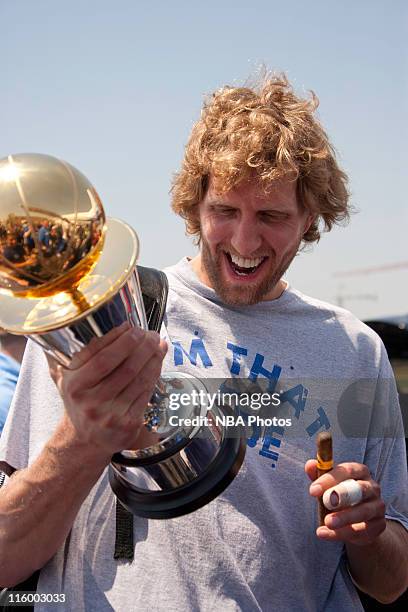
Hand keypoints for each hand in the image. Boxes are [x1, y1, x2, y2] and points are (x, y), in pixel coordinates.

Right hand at [48, 322, 167, 459]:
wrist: (85, 440)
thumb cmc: (79, 401)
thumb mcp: (66, 378)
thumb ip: (72, 353)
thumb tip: (93, 326)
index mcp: (74, 385)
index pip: (102, 356)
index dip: (120, 339)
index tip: (131, 326)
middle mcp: (91, 401)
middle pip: (126, 367)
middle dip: (143, 346)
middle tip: (150, 333)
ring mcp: (110, 415)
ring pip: (140, 379)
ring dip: (153, 358)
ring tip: (158, 344)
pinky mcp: (128, 424)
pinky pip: (146, 393)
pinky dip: (155, 374)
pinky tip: (158, 363)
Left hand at [305, 460, 385, 544]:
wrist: (358, 520)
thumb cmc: (339, 495)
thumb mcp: (328, 484)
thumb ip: (318, 474)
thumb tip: (310, 465)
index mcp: (360, 471)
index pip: (346, 471)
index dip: (329, 479)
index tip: (313, 490)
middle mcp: (372, 487)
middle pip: (359, 489)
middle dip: (342, 495)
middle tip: (327, 502)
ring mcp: (377, 506)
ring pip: (362, 511)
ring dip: (344, 517)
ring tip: (327, 522)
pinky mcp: (379, 525)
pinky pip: (361, 530)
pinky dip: (342, 533)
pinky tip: (326, 534)